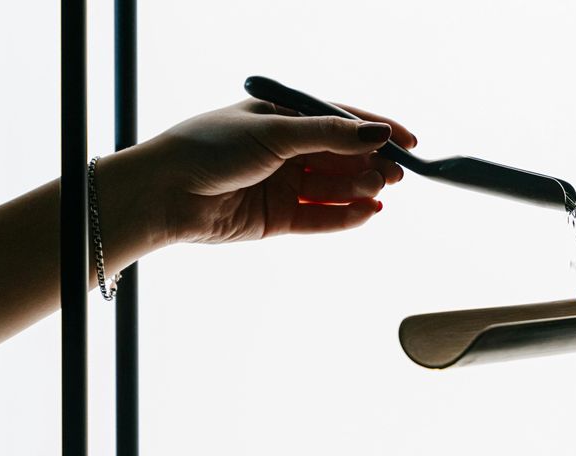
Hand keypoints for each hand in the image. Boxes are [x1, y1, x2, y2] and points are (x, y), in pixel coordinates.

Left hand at [112, 98, 417, 248]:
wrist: (166, 193)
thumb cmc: (212, 148)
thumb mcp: (276, 131)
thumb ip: (330, 135)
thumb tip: (378, 133)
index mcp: (282, 117)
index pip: (340, 121)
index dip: (376, 130)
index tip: (409, 142)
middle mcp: (285, 150)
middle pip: (341, 157)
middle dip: (371, 163)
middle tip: (396, 173)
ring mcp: (282, 185)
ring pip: (334, 188)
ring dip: (361, 188)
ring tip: (380, 190)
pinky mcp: (277, 219)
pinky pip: (320, 217)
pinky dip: (345, 216)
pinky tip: (368, 213)